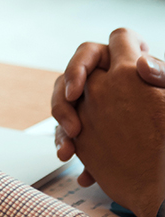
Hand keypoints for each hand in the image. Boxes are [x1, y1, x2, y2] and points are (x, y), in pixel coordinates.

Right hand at [51, 28, 164, 184]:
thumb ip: (161, 74)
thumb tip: (142, 63)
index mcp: (117, 63)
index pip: (90, 53)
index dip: (78, 68)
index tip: (76, 92)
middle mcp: (99, 79)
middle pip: (66, 81)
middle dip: (62, 104)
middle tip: (73, 128)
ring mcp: (89, 103)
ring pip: (62, 107)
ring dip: (62, 129)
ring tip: (70, 149)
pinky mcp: (86, 125)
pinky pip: (66, 132)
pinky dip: (68, 146)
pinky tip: (76, 163)